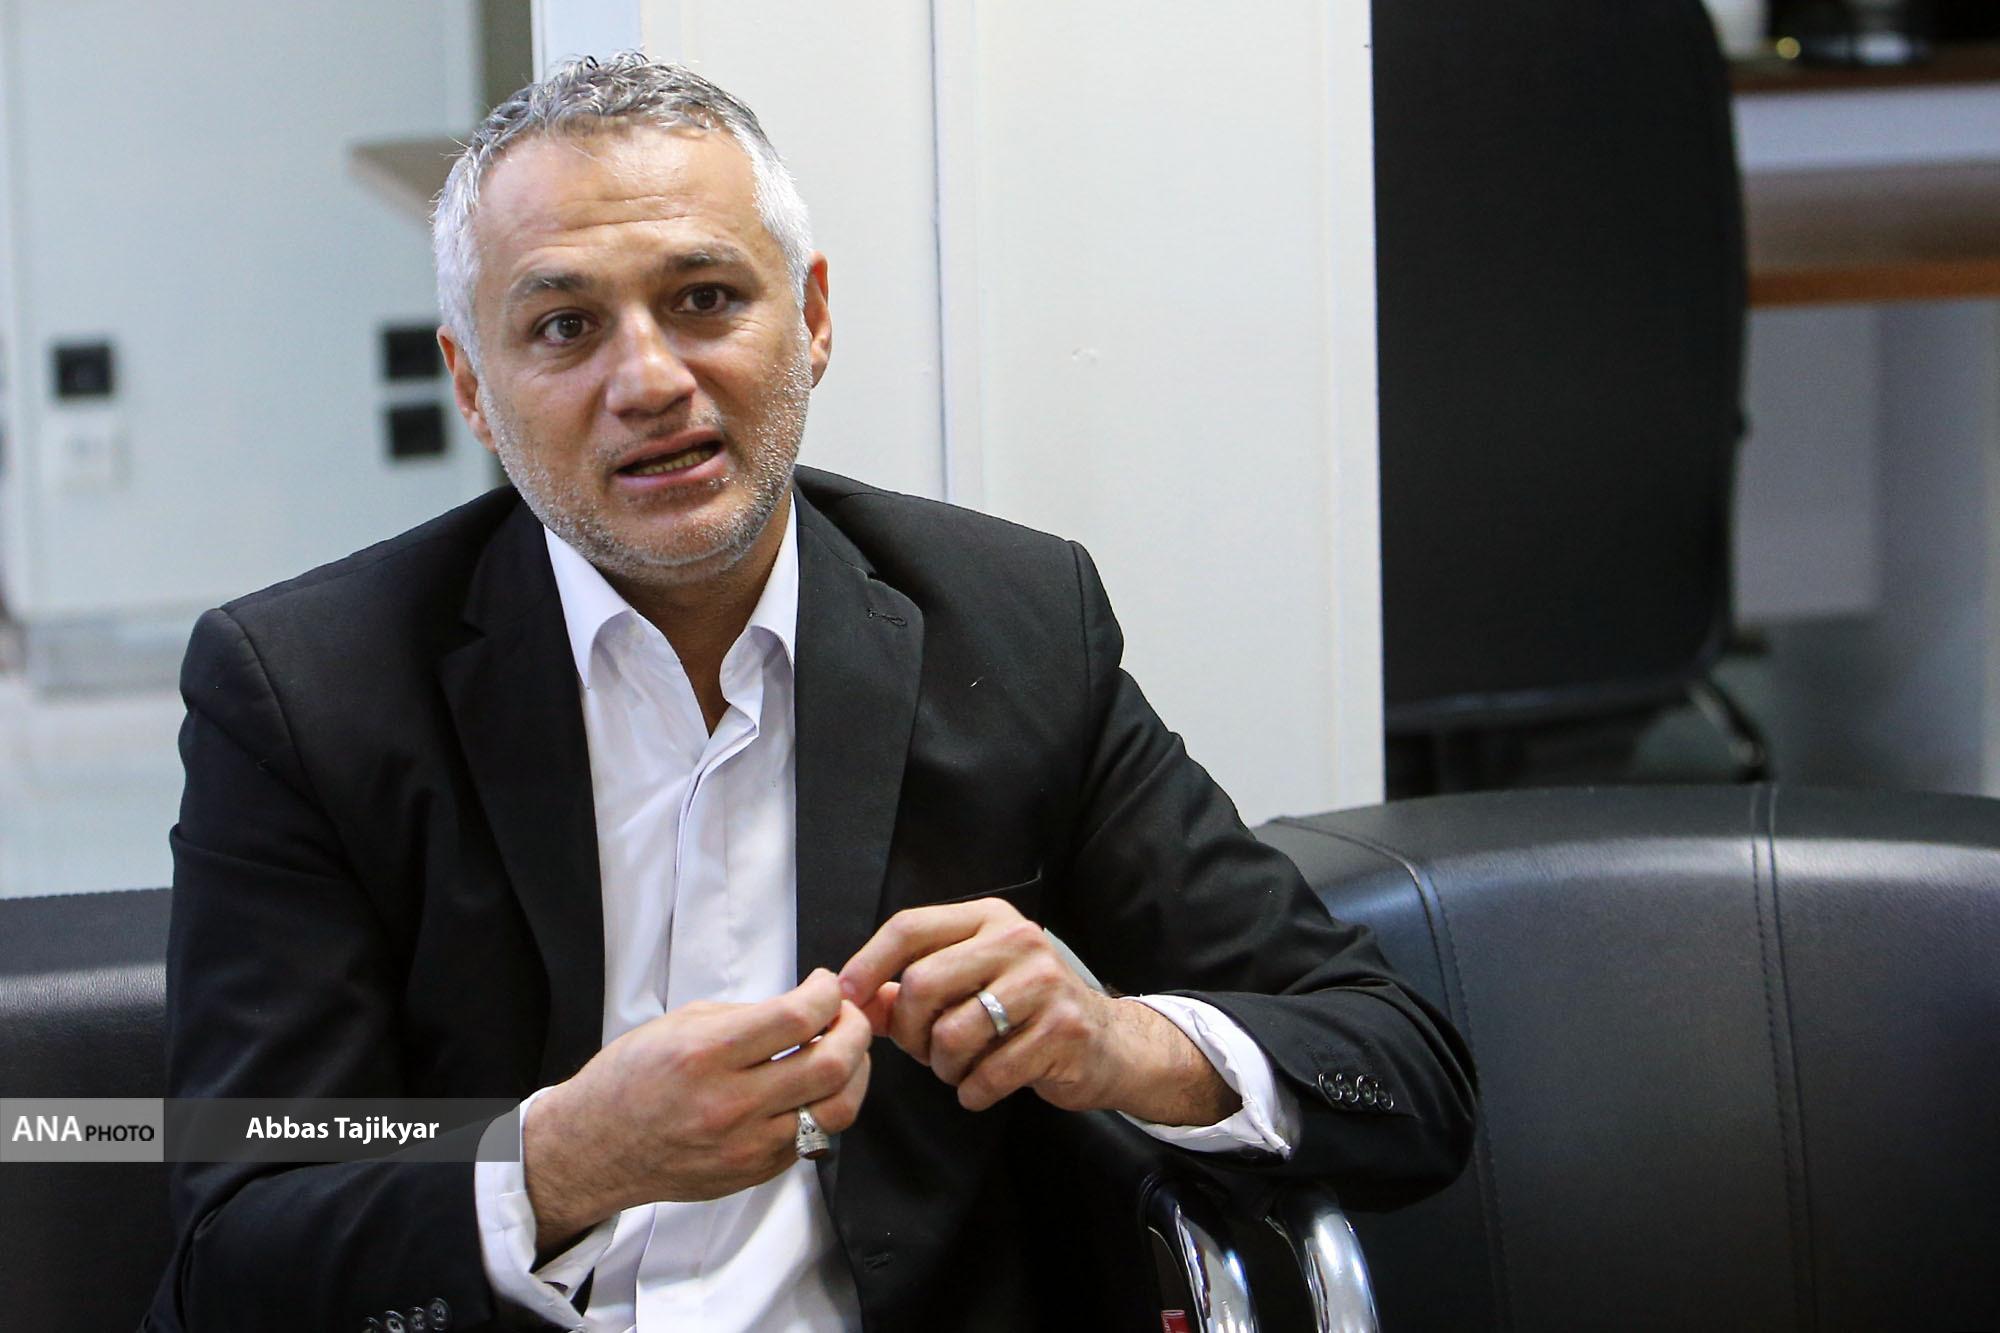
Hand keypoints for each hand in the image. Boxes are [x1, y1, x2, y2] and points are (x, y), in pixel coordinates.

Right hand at [522, 968, 869, 1251]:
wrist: (594, 1149)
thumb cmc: (630, 1080)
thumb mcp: (681, 1024)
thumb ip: (748, 1016)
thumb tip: (805, 1008)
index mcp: (707, 1054)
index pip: (798, 1018)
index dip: (828, 993)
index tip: (827, 985)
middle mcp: (731, 1104)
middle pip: (833, 1065)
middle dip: (855, 1030)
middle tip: (847, 1016)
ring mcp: (746, 1146)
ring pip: (837, 1110)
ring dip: (854, 1074)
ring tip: (841, 1053)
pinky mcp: (755, 1173)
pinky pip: (813, 1138)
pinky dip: (823, 1107)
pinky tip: (810, 1089)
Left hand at [839, 900, 1238, 1124]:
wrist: (1109, 1044)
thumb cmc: (1027, 1013)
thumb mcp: (974, 984)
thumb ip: (915, 989)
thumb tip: (858, 1001)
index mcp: (990, 919)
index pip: (911, 926)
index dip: (869, 963)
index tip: (847, 999)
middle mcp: (1018, 940)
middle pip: (923, 983)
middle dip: (910, 1032)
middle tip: (922, 1052)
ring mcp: (1044, 983)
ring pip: (951, 1034)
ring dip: (942, 1068)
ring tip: (959, 1069)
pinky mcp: (1061, 1031)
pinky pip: (986, 1074)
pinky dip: (973, 1091)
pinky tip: (984, 1086)